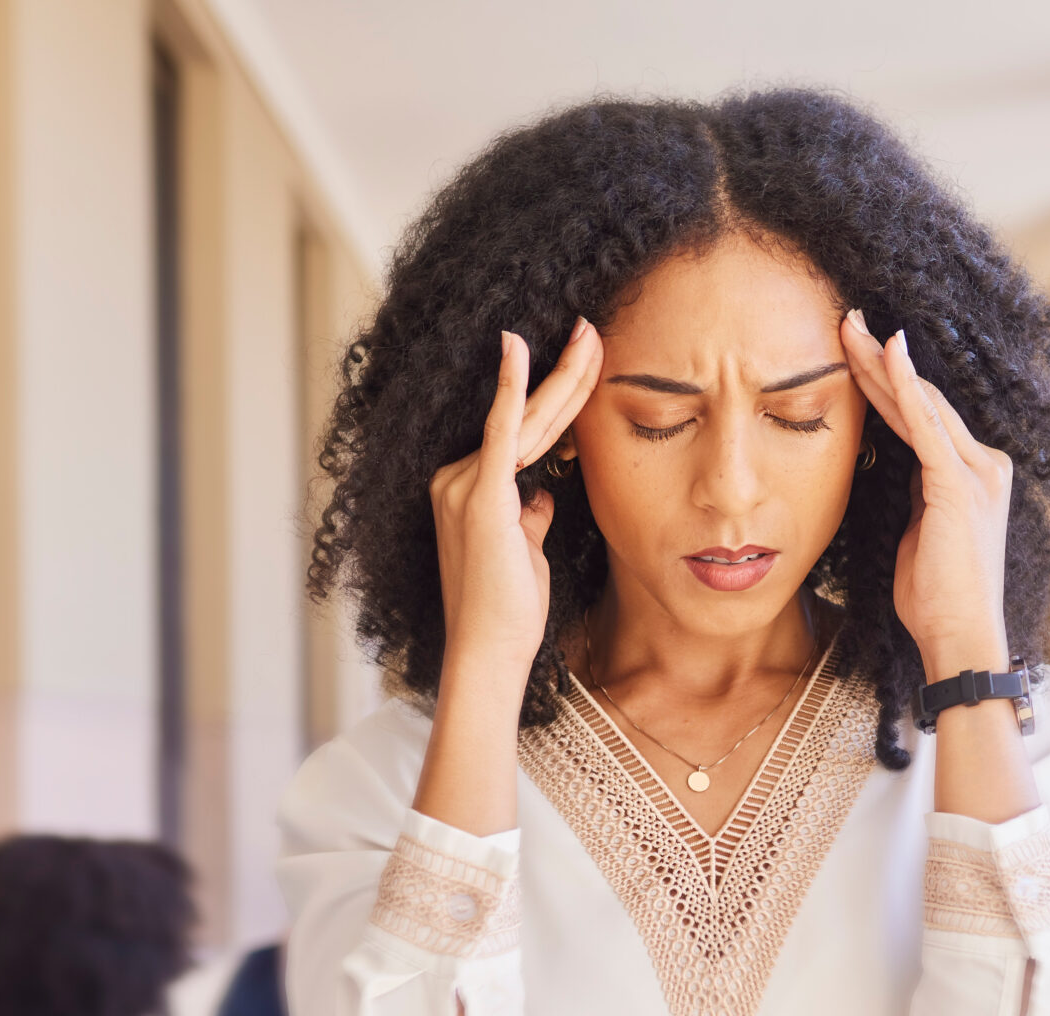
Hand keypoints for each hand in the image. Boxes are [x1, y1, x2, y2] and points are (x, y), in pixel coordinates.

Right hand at [427, 320, 603, 692]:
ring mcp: (464, 484)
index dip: (555, 393)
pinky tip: (519, 346)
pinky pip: (502, 432)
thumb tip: (544, 493)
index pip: (524, 431)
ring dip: (564, 379)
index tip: (583, 360)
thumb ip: (529, 514)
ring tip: (592, 336)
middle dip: (565, 372)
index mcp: (468, 488)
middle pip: (528, 417)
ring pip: (529, 423)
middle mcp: (456, 478)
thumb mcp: (525, 551)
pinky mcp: (480, 496)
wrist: (488, 653)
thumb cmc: (509, 612)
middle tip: (593, 328)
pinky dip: (512, 388)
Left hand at [839, 309, 1013, 679]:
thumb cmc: (934, 600)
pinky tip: (887, 353)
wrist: (960, 637)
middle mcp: (983, 465)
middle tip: (845, 319)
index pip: (923, 416)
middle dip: (880, 359)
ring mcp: (976, 472)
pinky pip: (926, 424)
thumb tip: (903, 475)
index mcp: (974, 476)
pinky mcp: (959, 485)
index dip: (888, 381)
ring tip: (848, 327)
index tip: (855, 351)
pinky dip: (905, 386)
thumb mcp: (920, 535)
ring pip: (919, 403)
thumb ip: (918, 498)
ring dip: (882, 362)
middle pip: (921, 399)